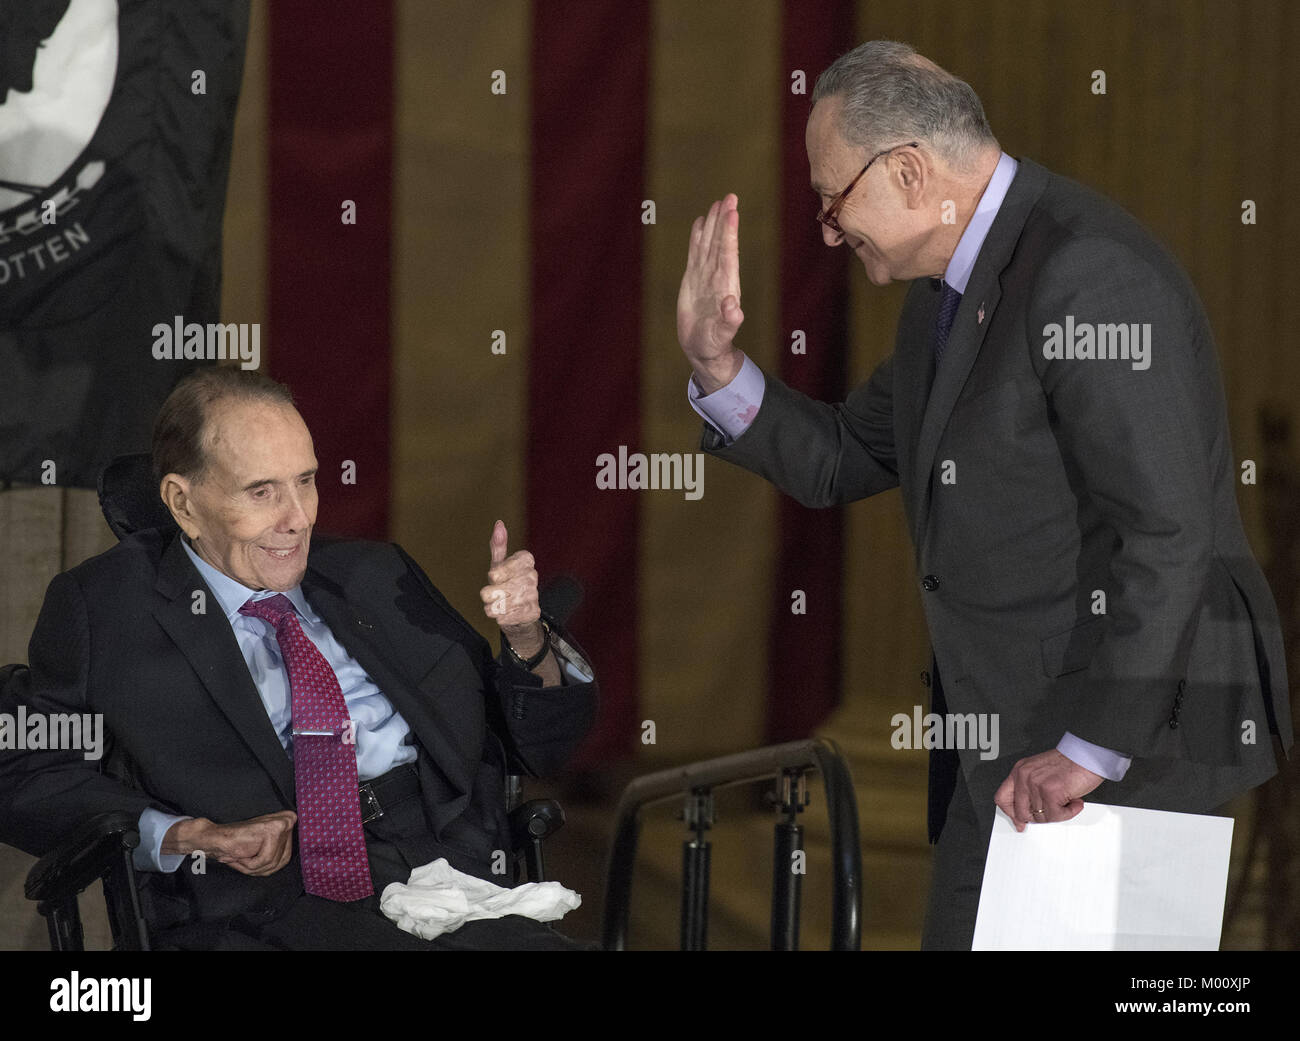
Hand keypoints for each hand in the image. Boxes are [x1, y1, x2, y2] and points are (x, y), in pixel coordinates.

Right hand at [161, 810, 296, 875]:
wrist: (216, 840)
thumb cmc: (238, 845)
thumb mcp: (265, 850)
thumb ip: (281, 850)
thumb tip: (297, 866)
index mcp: (288, 823)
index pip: (286, 857)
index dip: (268, 864)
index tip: (253, 855)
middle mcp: (288, 821)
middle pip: (282, 860)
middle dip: (262, 867)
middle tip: (245, 857)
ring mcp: (282, 824)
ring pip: (273, 862)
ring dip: (254, 866)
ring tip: (242, 855)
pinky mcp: (274, 829)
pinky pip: (266, 860)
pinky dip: (251, 863)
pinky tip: (242, 853)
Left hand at [480, 520, 543, 656]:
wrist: (519, 611)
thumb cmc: (506, 583)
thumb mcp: (500, 564)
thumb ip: (499, 545)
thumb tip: (499, 523)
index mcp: (525, 560)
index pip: (504, 568)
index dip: (497, 574)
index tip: (494, 577)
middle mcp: (532, 576)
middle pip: (500, 588)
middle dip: (490, 594)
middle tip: (490, 594)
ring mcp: (534, 595)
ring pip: (502, 604)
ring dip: (494, 607)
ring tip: (497, 605)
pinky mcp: (532, 612)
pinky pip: (507, 616)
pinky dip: (502, 617)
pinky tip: (506, 613)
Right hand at [677, 193, 744, 393]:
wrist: (703, 348)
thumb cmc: (713, 344)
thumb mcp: (721, 336)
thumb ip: (729, 322)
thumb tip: (734, 308)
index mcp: (725, 286)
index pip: (728, 254)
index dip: (729, 233)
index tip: (732, 213)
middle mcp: (717, 276)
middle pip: (720, 243)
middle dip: (724, 220)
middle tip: (730, 196)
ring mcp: (705, 276)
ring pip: (709, 244)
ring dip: (713, 223)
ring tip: (718, 202)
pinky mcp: (693, 279)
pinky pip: (695, 253)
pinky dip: (697, 236)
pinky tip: (700, 221)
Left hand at [993, 750, 1102, 832]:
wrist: (1087, 755)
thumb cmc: (1069, 763)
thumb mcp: (1040, 772)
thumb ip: (1029, 788)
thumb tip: (1027, 812)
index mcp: (1019, 771)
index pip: (1002, 798)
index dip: (1010, 813)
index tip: (1019, 822)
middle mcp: (1024, 776)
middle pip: (1021, 812)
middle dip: (1039, 817)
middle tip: (1054, 811)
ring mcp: (1036, 784)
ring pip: (1041, 817)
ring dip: (1059, 813)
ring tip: (1068, 799)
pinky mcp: (1050, 792)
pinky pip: (1056, 816)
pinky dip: (1069, 812)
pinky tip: (1074, 801)